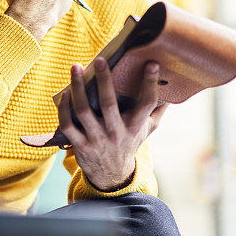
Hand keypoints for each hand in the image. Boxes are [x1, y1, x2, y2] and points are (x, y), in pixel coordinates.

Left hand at [59, 58, 168, 191]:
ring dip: (78, 88)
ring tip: (76, 68)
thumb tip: (172, 89)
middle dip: (104, 80)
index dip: (150, 84)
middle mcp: (117, 133)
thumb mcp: (147, 129)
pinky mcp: (81, 145)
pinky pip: (68, 126)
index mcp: (135, 126)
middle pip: (109, 104)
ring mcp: (97, 140)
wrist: (112, 175)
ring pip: (84, 111)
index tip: (151, 64)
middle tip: (100, 60)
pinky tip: (64, 94)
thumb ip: (158, 110)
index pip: (147, 103)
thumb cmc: (129, 143)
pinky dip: (64, 109)